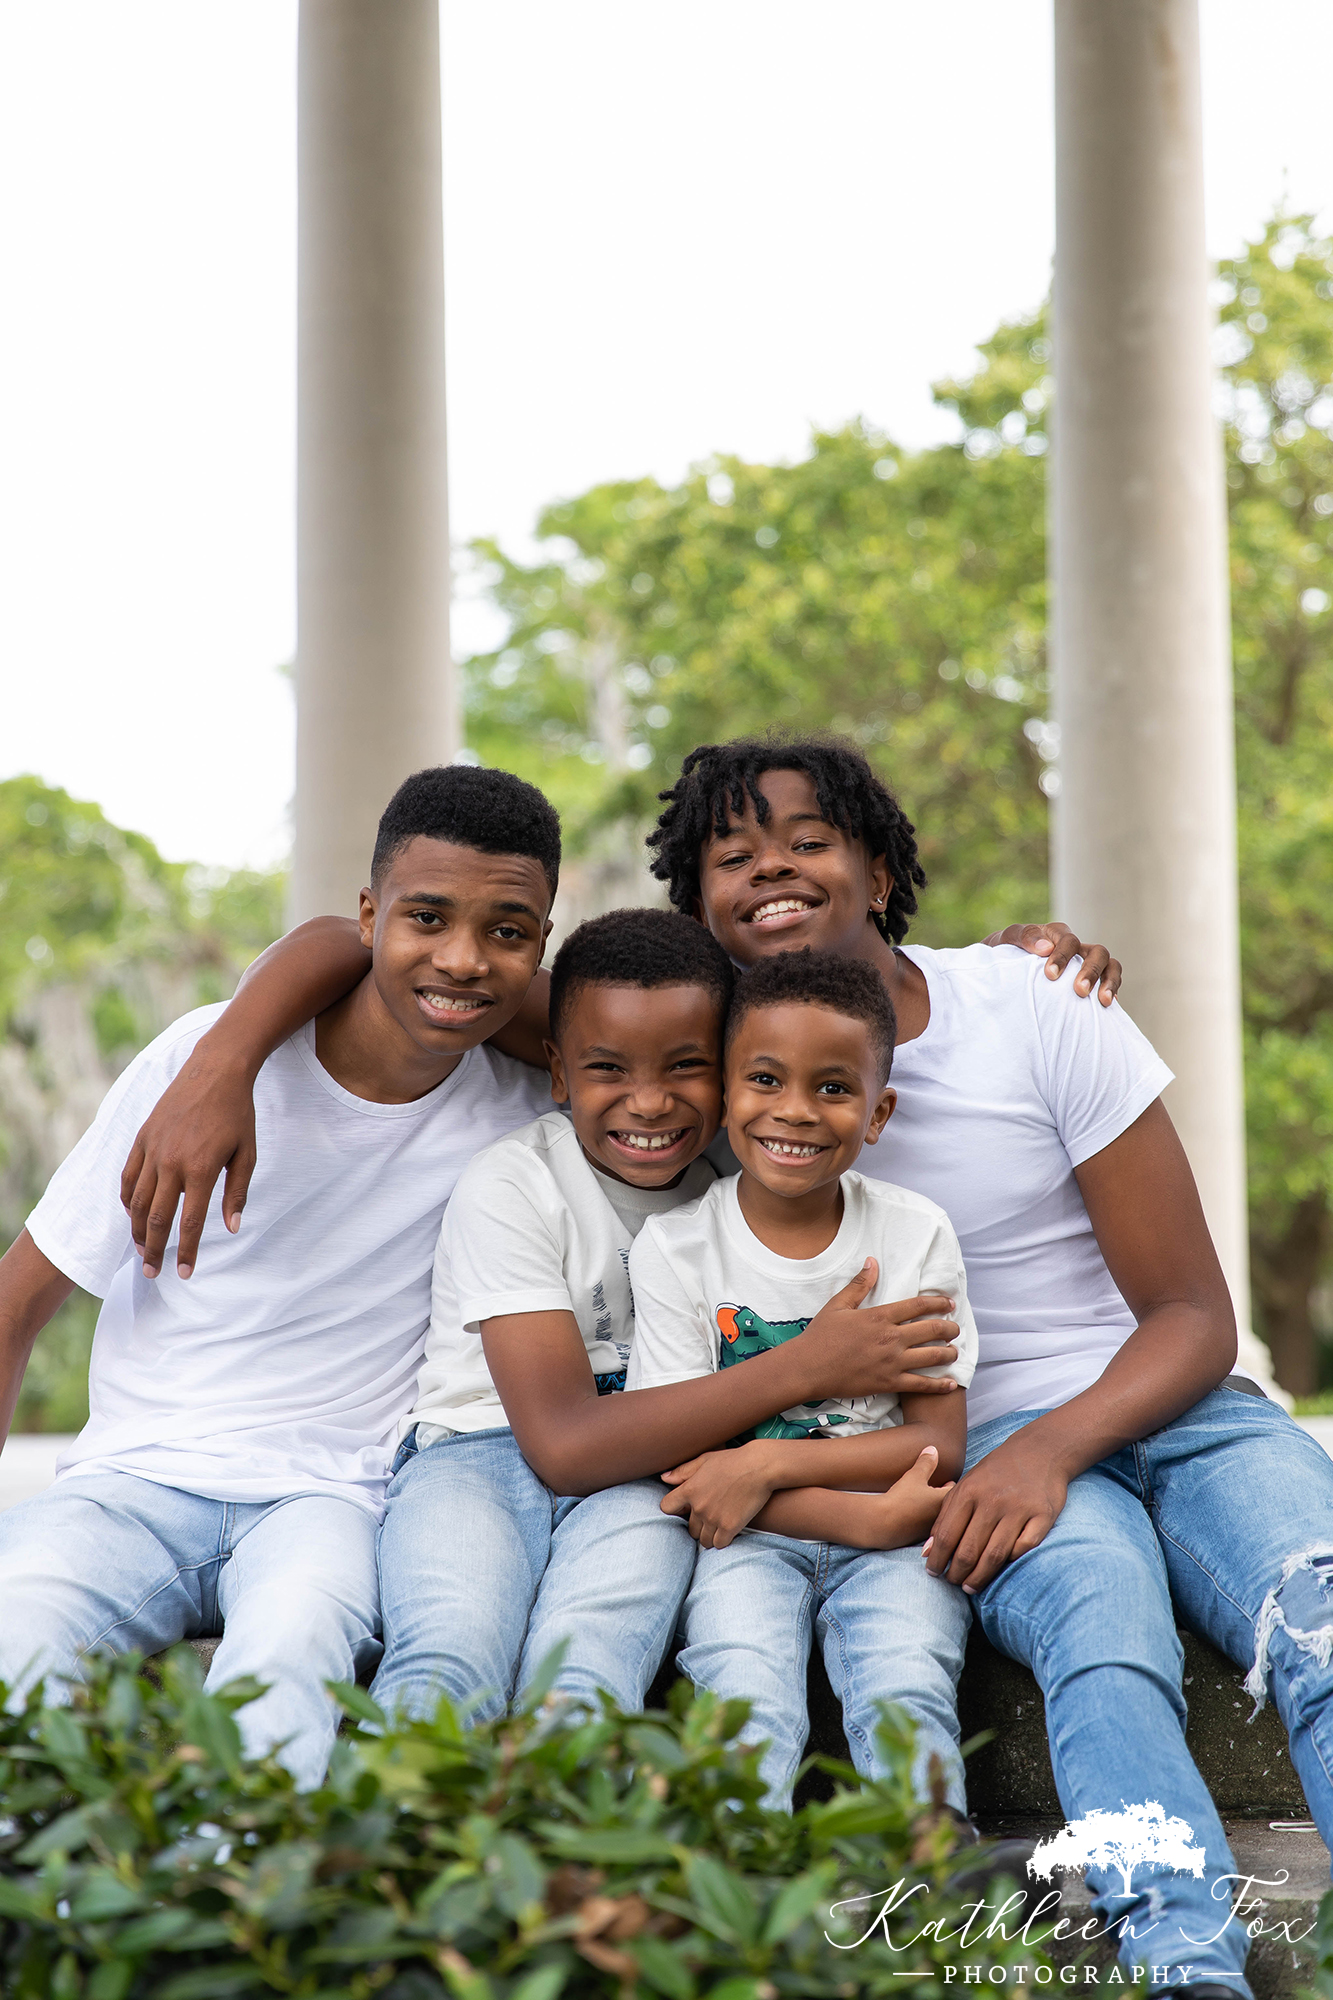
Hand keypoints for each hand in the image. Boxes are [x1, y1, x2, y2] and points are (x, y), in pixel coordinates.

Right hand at [119, 1039, 257, 1279]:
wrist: (215, 1070)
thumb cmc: (237, 1113)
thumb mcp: (247, 1154)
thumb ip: (237, 1193)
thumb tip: (232, 1228)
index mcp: (202, 1169)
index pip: (191, 1222)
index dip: (187, 1251)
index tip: (185, 1273)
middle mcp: (172, 1162)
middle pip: (156, 1217)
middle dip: (152, 1249)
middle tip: (151, 1273)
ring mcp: (153, 1149)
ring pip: (136, 1200)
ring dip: (136, 1229)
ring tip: (140, 1248)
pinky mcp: (142, 1138)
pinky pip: (128, 1176)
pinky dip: (127, 1198)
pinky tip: (131, 1213)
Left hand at [660, 1442, 776, 1548]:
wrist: (760, 1466)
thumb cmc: (733, 1461)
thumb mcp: (705, 1460)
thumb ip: (683, 1471)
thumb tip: (664, 1478)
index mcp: (690, 1489)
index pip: (667, 1508)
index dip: (674, 1509)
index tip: (685, 1508)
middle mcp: (699, 1506)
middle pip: (689, 1529)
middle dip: (698, 1525)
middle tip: (709, 1518)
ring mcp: (714, 1518)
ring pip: (703, 1540)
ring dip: (709, 1536)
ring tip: (718, 1527)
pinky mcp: (730, 1527)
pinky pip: (719, 1544)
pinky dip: (722, 1540)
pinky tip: (727, 1532)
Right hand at [795, 1260, 960, 1400]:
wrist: (808, 1368)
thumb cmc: (821, 1336)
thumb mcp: (838, 1305)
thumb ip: (859, 1284)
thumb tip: (872, 1261)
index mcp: (879, 1316)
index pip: (918, 1305)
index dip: (938, 1303)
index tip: (950, 1303)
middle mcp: (891, 1338)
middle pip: (932, 1330)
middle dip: (949, 1328)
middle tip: (955, 1328)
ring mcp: (892, 1362)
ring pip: (932, 1356)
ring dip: (949, 1354)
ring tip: (954, 1352)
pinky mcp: (889, 1383)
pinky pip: (921, 1384)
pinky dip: (939, 1385)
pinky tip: (951, 1384)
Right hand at [881, 1446, 954, 1545]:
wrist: (883, 1524)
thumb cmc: (902, 1498)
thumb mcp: (914, 1475)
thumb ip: (926, 1462)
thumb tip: (933, 1449)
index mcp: (945, 1502)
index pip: (956, 1491)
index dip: (951, 1483)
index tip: (948, 1480)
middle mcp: (942, 1518)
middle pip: (950, 1506)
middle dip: (945, 1498)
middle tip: (940, 1489)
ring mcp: (932, 1530)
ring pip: (938, 1517)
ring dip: (934, 1510)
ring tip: (926, 1501)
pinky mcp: (920, 1539)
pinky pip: (925, 1526)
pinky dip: (923, 1519)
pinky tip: (914, 1514)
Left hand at [923, 1430, 1069, 1592]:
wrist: (1039, 1451)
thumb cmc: (996, 1473)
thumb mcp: (966, 1485)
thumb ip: (945, 1516)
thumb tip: (927, 1552)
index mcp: (969, 1491)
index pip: (947, 1535)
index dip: (937, 1559)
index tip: (933, 1574)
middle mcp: (992, 1501)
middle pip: (969, 1550)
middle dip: (957, 1573)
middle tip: (953, 1584)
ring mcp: (1018, 1509)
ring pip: (994, 1555)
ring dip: (979, 1577)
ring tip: (970, 1587)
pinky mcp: (1042, 1516)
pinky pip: (1023, 1548)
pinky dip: (1011, 1561)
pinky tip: (1000, 1568)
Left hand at [984, 921, 1120, 1005]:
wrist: (1004, 970)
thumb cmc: (1006, 953)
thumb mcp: (1007, 940)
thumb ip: (1024, 938)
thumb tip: (1045, 948)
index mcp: (1057, 934)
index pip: (1068, 940)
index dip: (1062, 956)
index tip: (1050, 975)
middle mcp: (1077, 947)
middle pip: (1098, 952)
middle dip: (1090, 971)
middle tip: (1078, 991)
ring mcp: (1086, 964)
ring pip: (1111, 965)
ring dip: (1110, 981)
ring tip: (1103, 1001)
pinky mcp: (1092, 981)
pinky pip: (1111, 982)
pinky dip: (1113, 991)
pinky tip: (1106, 1007)